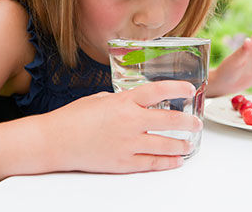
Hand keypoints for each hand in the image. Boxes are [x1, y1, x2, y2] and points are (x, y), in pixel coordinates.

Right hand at [42, 81, 200, 173]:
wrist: (55, 141)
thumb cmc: (73, 118)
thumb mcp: (99, 99)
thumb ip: (121, 101)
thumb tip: (135, 104)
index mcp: (123, 102)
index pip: (158, 91)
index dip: (177, 89)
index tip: (189, 89)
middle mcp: (130, 122)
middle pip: (169, 121)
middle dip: (188, 122)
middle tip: (196, 123)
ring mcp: (128, 144)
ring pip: (165, 145)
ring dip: (181, 144)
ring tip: (189, 144)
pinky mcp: (123, 163)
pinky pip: (152, 164)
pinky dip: (167, 162)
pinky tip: (175, 160)